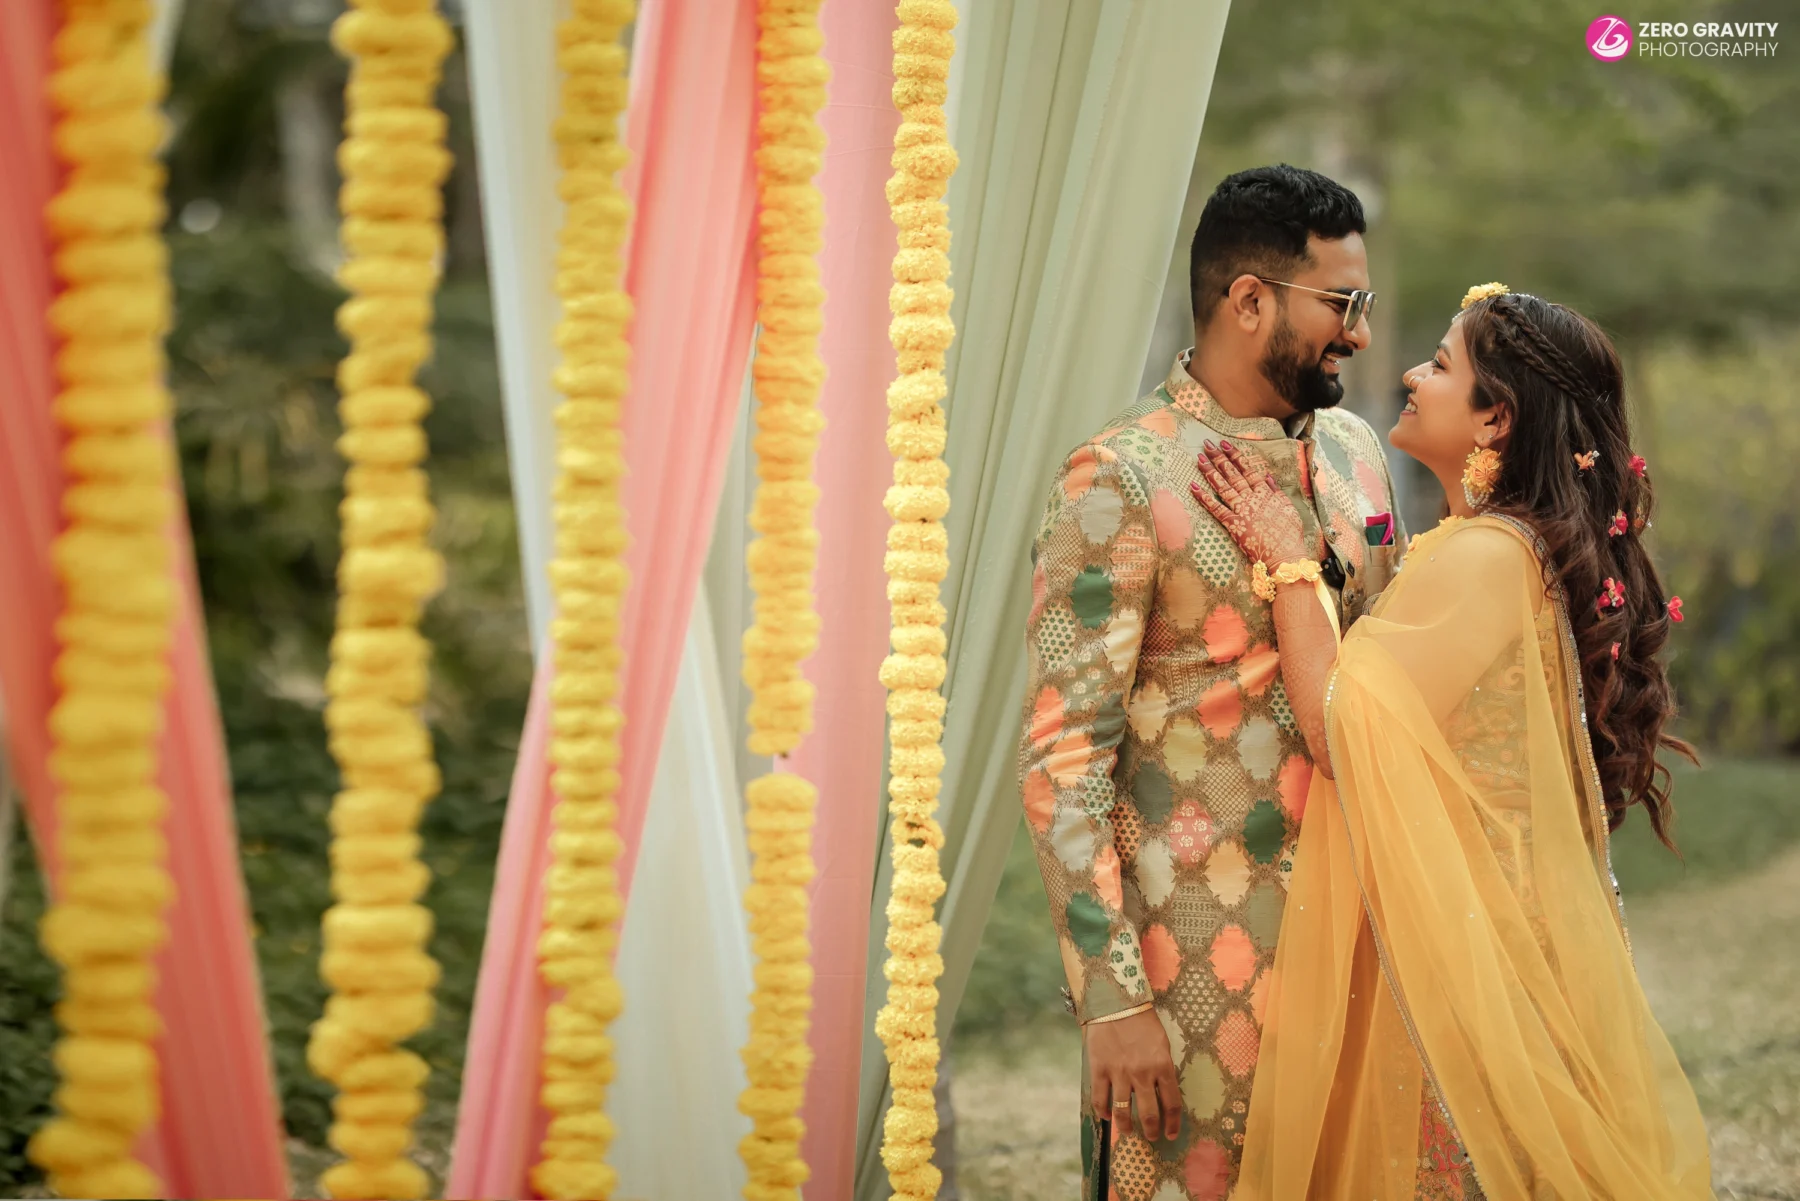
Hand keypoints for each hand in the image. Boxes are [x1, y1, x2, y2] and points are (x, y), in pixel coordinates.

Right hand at [1085, 1008, 1181, 1143]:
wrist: (1115, 1002)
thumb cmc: (1142, 1021)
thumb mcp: (1161, 1044)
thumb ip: (1163, 1068)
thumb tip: (1161, 1091)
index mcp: (1162, 1066)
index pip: (1172, 1104)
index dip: (1172, 1124)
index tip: (1171, 1134)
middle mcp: (1142, 1074)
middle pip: (1149, 1114)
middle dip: (1152, 1130)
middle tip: (1152, 1137)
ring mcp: (1119, 1073)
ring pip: (1123, 1111)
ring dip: (1126, 1127)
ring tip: (1128, 1132)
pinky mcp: (1099, 1069)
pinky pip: (1100, 1098)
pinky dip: (1103, 1111)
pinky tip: (1106, 1115)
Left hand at [1190, 440, 1314, 565]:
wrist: (1286, 554)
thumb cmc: (1289, 534)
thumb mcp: (1288, 508)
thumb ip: (1276, 491)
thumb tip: (1267, 476)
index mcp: (1265, 493)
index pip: (1248, 470)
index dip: (1236, 456)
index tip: (1226, 444)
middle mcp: (1252, 498)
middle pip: (1233, 475)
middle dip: (1219, 458)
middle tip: (1207, 444)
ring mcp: (1241, 511)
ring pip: (1223, 487)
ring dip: (1210, 472)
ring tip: (1199, 459)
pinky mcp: (1233, 525)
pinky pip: (1216, 509)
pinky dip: (1204, 498)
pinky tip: (1193, 487)